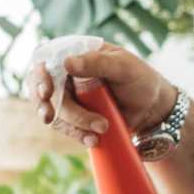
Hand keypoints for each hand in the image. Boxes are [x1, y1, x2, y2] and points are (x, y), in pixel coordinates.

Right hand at [28, 41, 176, 146]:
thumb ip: (97, 63)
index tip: (46, 92)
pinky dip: (77, 135)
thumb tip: (66, 62)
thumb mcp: (124, 66)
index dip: (40, 77)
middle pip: (45, 90)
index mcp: (77, 53)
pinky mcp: (75, 117)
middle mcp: (68, 74)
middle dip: (49, 106)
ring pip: (55, 112)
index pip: (46, 60)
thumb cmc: (140, 79)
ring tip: (102, 129)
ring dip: (74, 124)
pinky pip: (66, 127)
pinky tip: (93, 140)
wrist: (153, 107)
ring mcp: (70, 96)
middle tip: (50, 117)